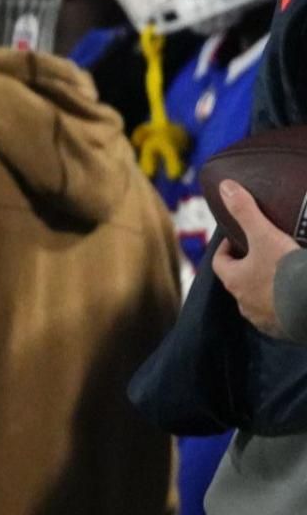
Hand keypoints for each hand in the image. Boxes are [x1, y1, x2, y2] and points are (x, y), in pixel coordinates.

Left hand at [214, 179, 300, 338]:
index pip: (220, 262)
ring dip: (266, 289)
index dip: (226, 249)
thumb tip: (225, 186)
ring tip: (281, 276)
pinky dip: (283, 305)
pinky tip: (295, 296)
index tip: (236, 239)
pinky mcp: (283, 329)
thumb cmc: (284, 271)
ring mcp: (263, 319)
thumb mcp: (265, 235)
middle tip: (263, 254)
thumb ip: (245, 211)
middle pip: (239, 281)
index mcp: (234, 280)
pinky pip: (279, 315)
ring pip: (258, 300)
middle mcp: (243, 302)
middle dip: (248, 268)